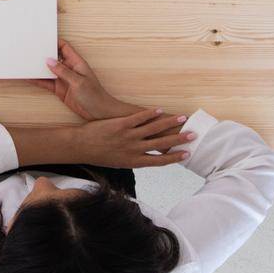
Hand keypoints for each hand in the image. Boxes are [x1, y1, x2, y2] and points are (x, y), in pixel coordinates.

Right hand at [32, 40, 142, 121]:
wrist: (99, 113)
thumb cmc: (95, 96)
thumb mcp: (78, 82)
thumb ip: (63, 71)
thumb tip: (49, 61)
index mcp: (76, 62)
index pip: (64, 47)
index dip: (54, 41)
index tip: (42, 38)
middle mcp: (69, 69)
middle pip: (54, 57)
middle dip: (43, 54)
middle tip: (29, 50)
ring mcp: (64, 79)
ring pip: (48, 70)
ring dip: (38, 68)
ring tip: (25, 63)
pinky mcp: (60, 89)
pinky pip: (46, 82)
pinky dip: (38, 80)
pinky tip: (29, 78)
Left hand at [74, 108, 193, 167]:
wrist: (80, 147)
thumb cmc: (98, 155)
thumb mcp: (118, 163)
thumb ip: (133, 159)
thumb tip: (145, 157)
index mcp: (134, 161)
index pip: (159, 161)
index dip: (175, 157)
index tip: (187, 154)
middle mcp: (134, 150)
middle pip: (162, 144)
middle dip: (179, 139)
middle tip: (193, 135)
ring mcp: (128, 136)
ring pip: (154, 129)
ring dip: (170, 123)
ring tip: (182, 118)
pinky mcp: (120, 124)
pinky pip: (139, 118)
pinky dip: (151, 113)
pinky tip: (160, 109)